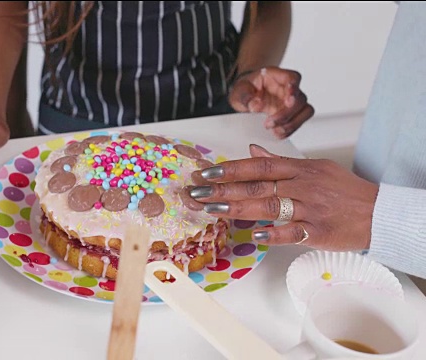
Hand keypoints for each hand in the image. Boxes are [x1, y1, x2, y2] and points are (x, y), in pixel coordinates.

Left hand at [188, 144, 378, 250]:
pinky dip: (273, 233)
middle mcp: (302, 185)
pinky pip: (292, 232)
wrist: (379, 212)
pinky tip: (254, 234)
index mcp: (300, 169)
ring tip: (213, 209)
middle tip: (196, 193)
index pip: (258, 166)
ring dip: (239, 207)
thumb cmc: (343, 190)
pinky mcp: (318, 231)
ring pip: (270, 206)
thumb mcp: (314, 168)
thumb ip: (280, 162)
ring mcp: (310, 208)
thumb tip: (252, 151)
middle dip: (223, 189)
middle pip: (257, 185)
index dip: (230, 169)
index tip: (205, 173)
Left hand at [228, 67, 314, 138]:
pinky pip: (299, 122)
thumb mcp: (239, 91)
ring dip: (292, 123)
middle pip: (300, 98)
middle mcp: (288, 88)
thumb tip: (256, 106)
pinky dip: (290, 130)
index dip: (294, 87)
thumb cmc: (245, 90)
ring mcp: (292, 102)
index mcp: (276, 76)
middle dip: (286, 114)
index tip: (289, 100)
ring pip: (306, 111)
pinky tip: (277, 133)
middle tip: (268, 123)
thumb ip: (246, 96)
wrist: (246, 99)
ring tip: (275, 131)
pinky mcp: (292, 114)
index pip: (293, 77)